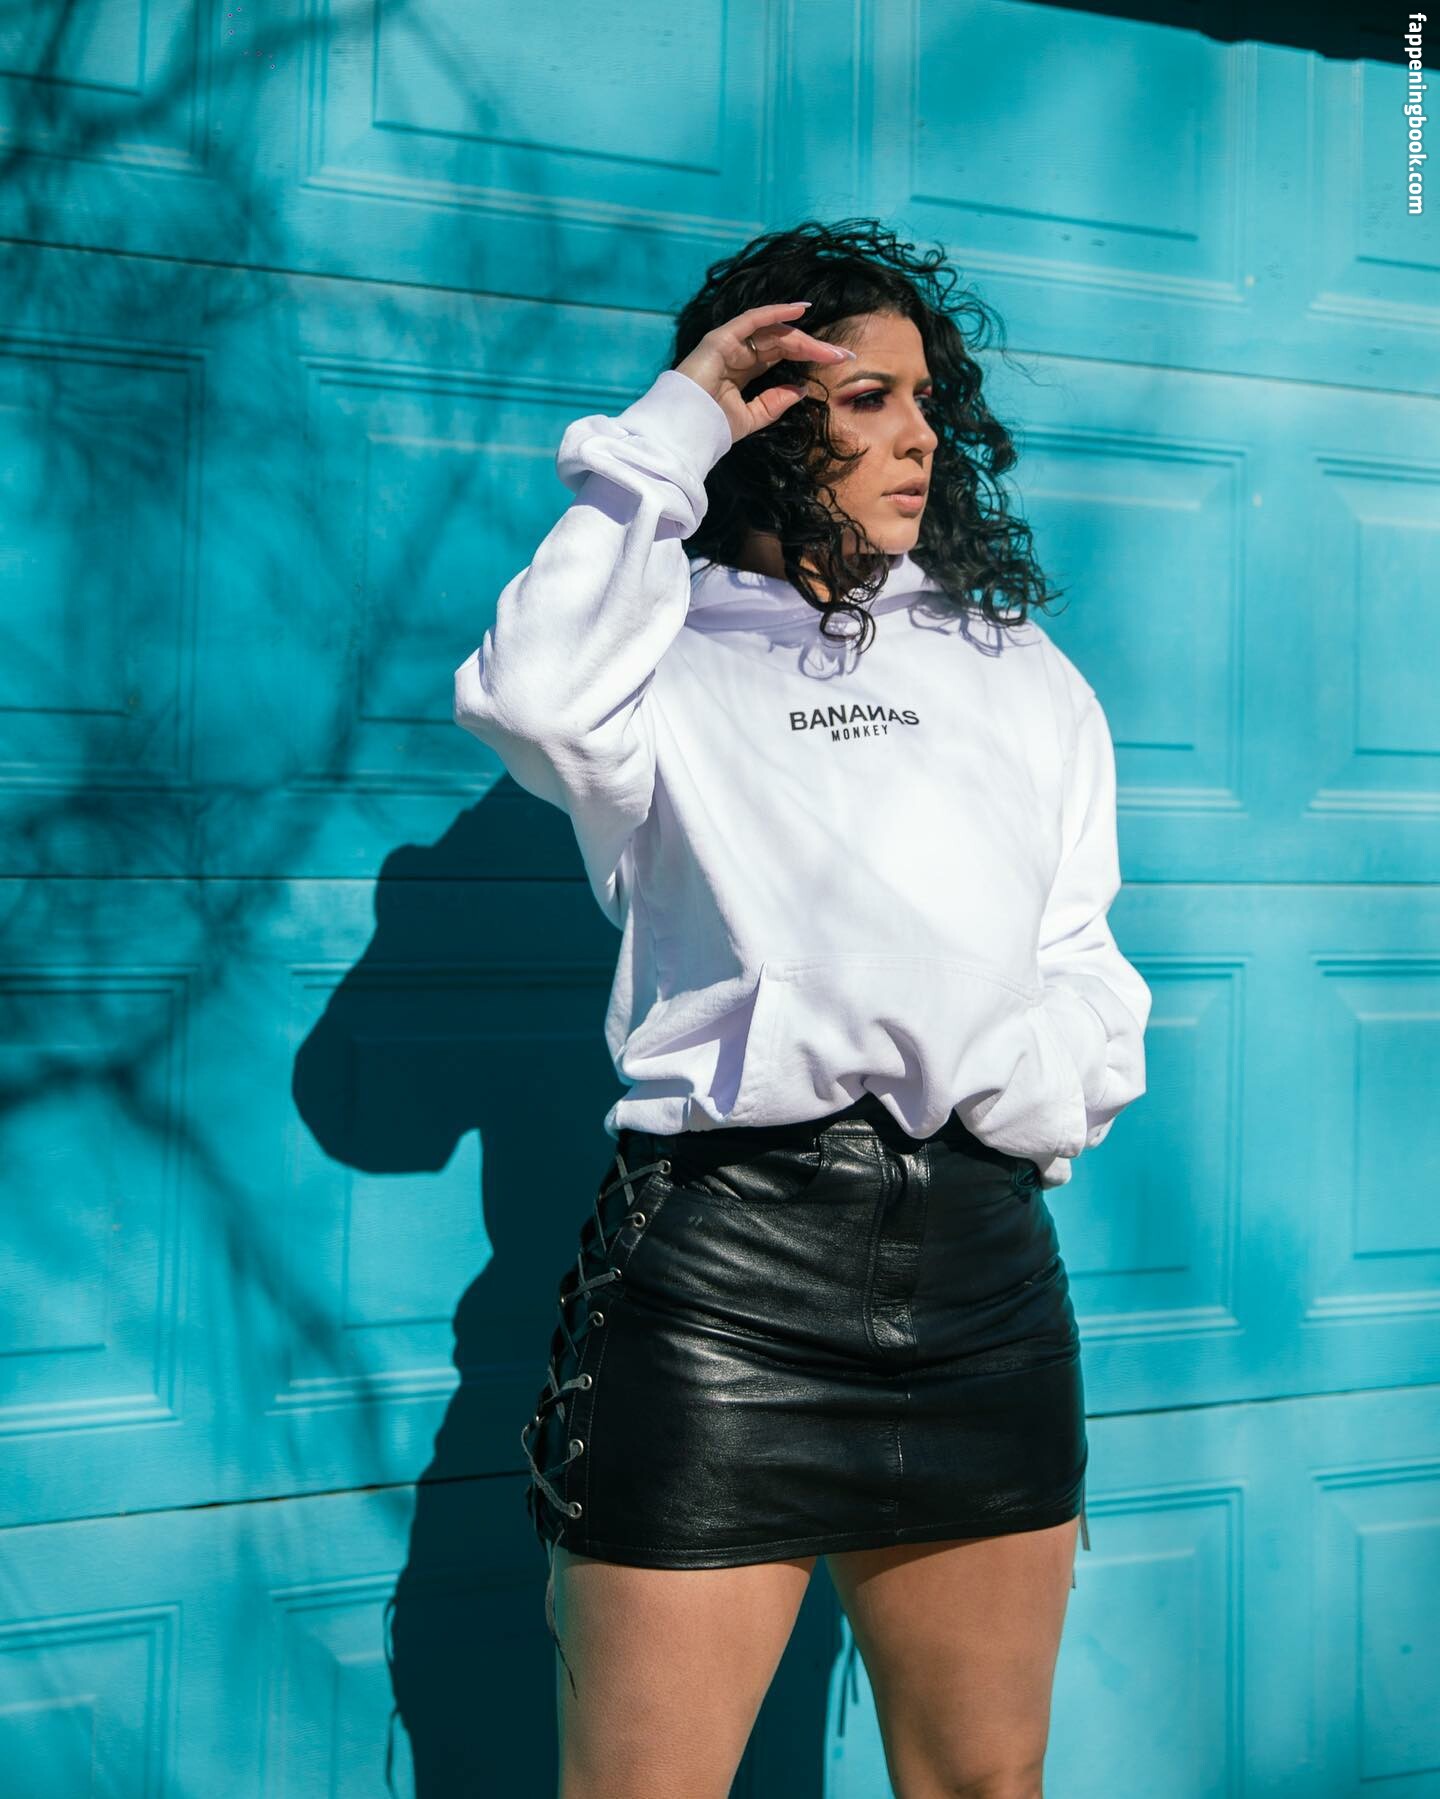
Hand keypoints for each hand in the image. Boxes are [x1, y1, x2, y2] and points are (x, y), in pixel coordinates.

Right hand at [672, 302, 855, 445]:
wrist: (686, 430)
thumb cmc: (712, 427)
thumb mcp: (752, 418)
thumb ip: (775, 403)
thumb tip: (801, 390)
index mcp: (745, 370)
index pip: (783, 356)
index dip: (810, 356)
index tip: (840, 362)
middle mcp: (739, 353)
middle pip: (784, 343)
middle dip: (815, 348)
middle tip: (844, 356)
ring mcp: (730, 343)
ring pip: (774, 333)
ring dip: (804, 338)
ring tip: (829, 349)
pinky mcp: (721, 338)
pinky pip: (753, 319)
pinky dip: (776, 312)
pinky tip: (800, 311)